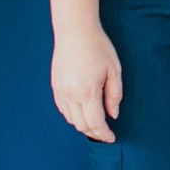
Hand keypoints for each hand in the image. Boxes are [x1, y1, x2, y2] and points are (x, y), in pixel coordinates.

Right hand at [52, 24, 122, 141]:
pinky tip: (83, 112)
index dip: (104, 134)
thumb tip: (113, 114)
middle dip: (94, 133)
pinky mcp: (55, 87)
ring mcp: (60, 92)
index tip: (111, 138)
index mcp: (87, 91)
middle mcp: (71, 95)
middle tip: (105, 134)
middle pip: (81, 125)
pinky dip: (73, 116)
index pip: (95, 123)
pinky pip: (63, 110)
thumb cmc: (98, 47)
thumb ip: (114, 95)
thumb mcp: (114, 69)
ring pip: (71, 119)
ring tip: (96, 124)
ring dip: (83, 125)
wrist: (75, 31)